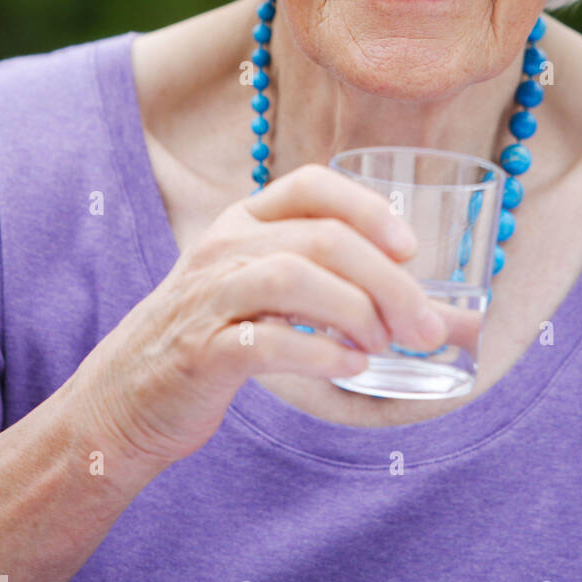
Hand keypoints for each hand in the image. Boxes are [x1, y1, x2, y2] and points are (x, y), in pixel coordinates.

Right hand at [67, 164, 450, 469]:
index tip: (411, 247)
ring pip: (292, 278)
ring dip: (354, 310)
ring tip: (383, 345)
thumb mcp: (269, 296)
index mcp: (245, 220)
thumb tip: (456, 322)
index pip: (311, 183)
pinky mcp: (200, 352)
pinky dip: (317, 353)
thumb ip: (345, 293)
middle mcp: (226, 247)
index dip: (367, 206)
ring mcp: (209, 297)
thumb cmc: (217, 340)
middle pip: (320, 238)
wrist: (124, 398)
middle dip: (386, 280)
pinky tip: (349, 369)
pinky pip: (265, 341)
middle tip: (424, 326)